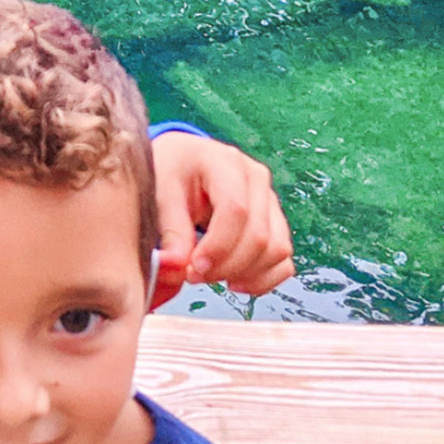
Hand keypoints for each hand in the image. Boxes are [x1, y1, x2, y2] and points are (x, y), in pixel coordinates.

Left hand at [148, 132, 294, 306]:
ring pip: (276, 250)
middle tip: (193, 275)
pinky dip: (262, 279)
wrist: (180, 165)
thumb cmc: (169, 173)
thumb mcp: (159, 194)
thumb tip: (175, 270)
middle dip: (226, 266)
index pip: (235, 210)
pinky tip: (234, 281)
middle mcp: (255, 178)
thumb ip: (171, 233)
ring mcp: (269, 201)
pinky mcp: (275, 223)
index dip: (217, 247)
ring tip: (210, 276)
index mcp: (225, 162)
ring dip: (244, 275)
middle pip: (259, 235)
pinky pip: (283, 260)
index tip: (192, 267)